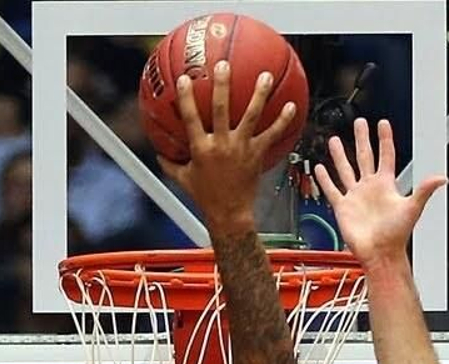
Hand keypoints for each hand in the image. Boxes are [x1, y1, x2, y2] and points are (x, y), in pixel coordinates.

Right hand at [159, 61, 300, 231]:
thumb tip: (157, 153)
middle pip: (221, 109)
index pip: (191, 118)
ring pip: (251, 116)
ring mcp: (241, 148)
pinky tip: (292, 105)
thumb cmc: (205, 197)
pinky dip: (282, 120)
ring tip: (265, 76)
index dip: (187, 98)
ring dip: (258, 95)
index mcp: (201, 148)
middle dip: (222, 85)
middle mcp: (221, 145)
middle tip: (224, 64)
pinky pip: (272, 134)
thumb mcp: (183, 179)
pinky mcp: (257, 154)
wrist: (230, 214)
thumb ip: (170, 163)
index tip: (185, 78)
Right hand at [313, 119, 446, 268]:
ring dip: (340, 155)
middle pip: (364, 156)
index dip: (385, 139)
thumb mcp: (412, 208)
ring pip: (346, 169)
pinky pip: (332, 190)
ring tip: (335, 140)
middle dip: (362, 139)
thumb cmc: (396, 234)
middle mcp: (370, 187)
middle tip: (359, 123)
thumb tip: (442, 178)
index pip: (386, 155)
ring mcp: (356, 196)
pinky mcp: (343, 207)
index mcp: (386, 184)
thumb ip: (424, 190)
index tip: (383, 123)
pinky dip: (325, 180)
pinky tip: (320, 169)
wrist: (380, 253)